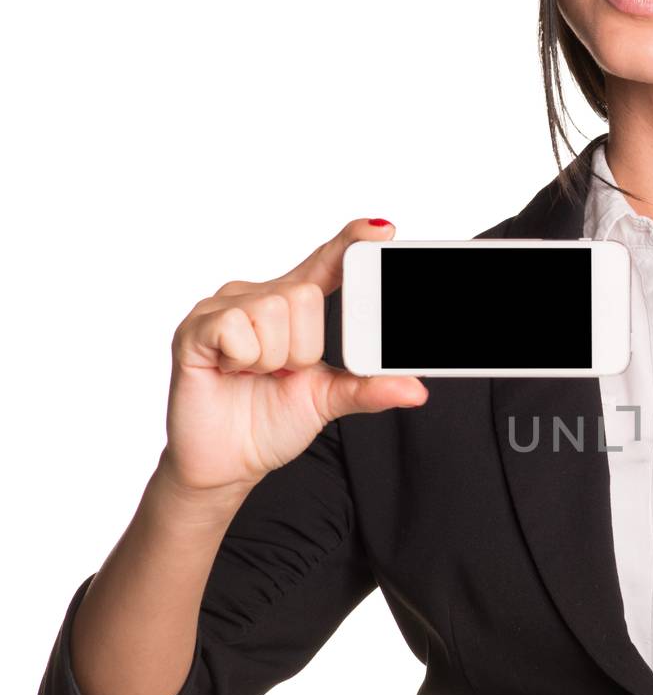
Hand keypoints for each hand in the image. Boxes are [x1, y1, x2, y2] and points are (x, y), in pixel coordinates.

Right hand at [160, 217, 427, 496]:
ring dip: (275, 357)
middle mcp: (255, 296)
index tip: (382, 230)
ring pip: (274, 309)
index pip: (325, 263)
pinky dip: (244, 359)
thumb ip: (368, 388)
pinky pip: (237, 327)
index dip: (350, 242)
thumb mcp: (328, 400)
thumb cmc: (268, 422)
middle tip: (281, 372)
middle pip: (305, 294)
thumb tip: (416, 389)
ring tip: (255, 374)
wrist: (225, 464)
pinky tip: (231, 371)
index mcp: (290, 307)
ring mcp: (221, 308)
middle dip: (304, 346)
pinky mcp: (195, 328)